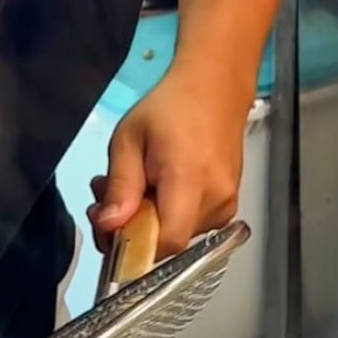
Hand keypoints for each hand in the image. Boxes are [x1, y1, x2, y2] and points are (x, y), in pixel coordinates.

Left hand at [91, 66, 247, 256]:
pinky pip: (191, 227)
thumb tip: (110, 226)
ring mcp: (227, 204)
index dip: (135, 248)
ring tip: (135, 186)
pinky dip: (168, 217)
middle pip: (169, 242)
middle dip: (133, 230)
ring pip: (178, 237)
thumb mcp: (128, 139)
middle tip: (108, 198)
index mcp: (189, 177)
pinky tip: (157, 191)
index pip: (166, 241)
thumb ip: (120, 186)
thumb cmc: (170, 108)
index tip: (111, 229)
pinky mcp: (229, 207)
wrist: (215, 90)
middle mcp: (216, 198)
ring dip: (148, 222)